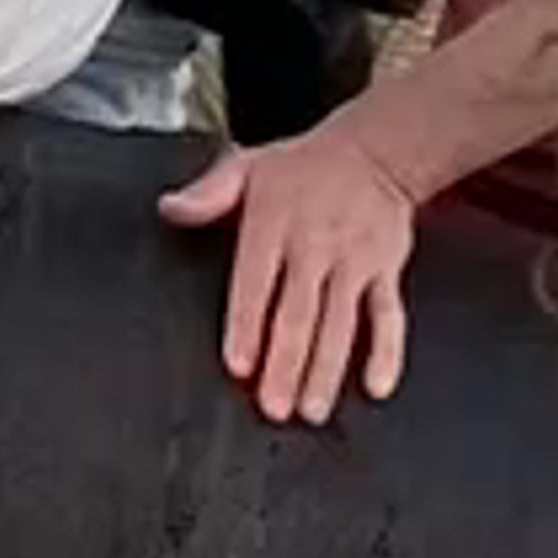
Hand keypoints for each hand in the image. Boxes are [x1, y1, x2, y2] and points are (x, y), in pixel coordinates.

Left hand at [160, 111, 422, 423]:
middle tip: (274, 406)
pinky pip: (388, 317)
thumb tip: (169, 208)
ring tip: (313, 408)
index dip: (247, 324)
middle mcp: (315, 246)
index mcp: (274, 223)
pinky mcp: (385, 272)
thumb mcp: (248, 166)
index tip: (239, 364)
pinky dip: (386, 352)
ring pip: (340, 323)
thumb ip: (208, 193)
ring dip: (326, 369)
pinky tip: (376, 385)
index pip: (256, 281)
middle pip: (298, 313)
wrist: (376, 149)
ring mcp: (353, 262)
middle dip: (286, 363)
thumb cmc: (305, 165)